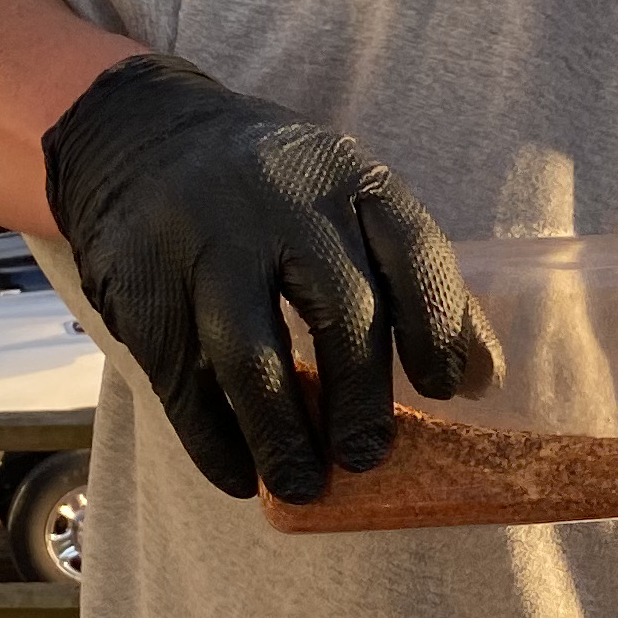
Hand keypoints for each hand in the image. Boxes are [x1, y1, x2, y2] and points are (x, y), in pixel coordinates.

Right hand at [40, 52, 489, 502]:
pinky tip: (242, 476)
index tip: (444, 390)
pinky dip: (215, 440)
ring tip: (304, 485)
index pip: (413, 250)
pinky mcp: (141, 286)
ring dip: (282, 434)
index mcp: (347, 176)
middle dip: (360, 396)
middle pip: (339, 309)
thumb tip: (483, 382)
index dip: (438, 326)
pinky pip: (184, 381)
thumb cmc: (271, 192)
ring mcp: (203, 242)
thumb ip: (412, 279)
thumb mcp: (345, 203)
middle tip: (368, 457)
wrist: (134, 132)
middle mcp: (278, 202)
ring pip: (251, 355)